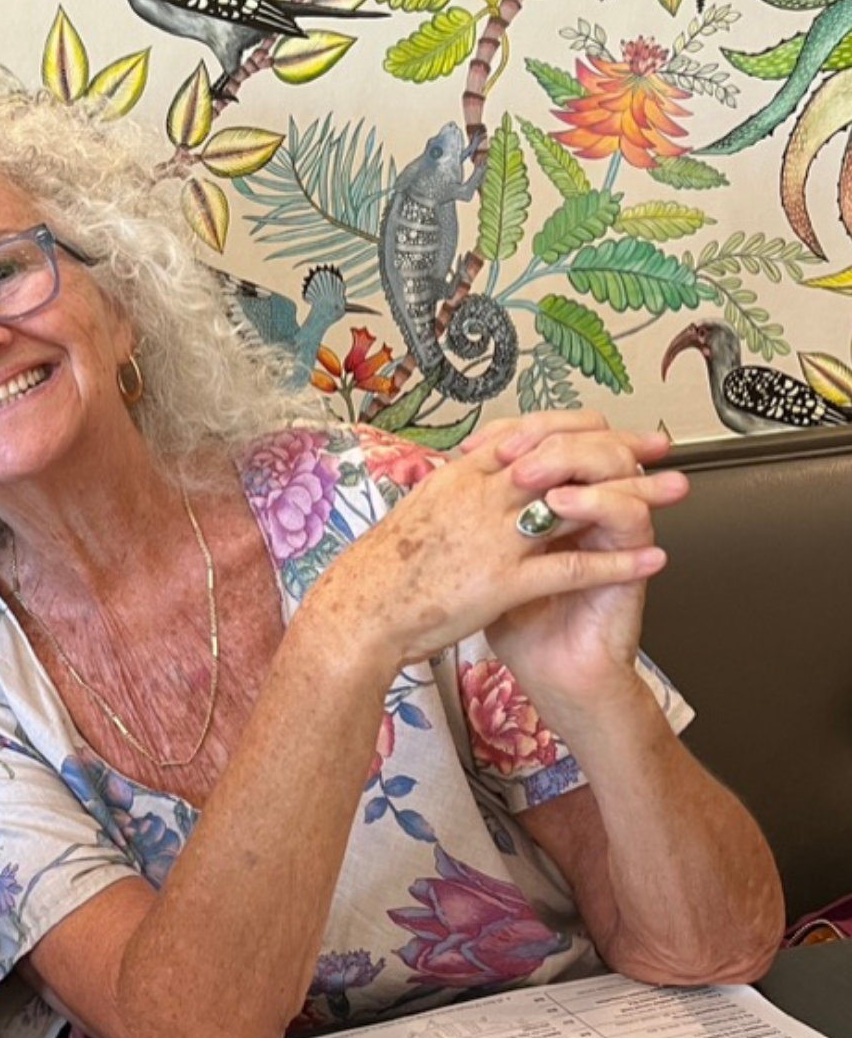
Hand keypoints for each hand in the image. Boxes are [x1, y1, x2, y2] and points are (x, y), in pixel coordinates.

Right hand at [303, 413, 671, 673]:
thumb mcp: (422, 510)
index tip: (616, 431)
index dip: (582, 428)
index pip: (533, 432)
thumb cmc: (386, 568)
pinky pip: (573, 566)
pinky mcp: (503, 581)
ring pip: (578, 503)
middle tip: (660, 450)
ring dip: (635, 496)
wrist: (363, 609)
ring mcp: (494, 536)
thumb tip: (477, 471)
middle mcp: (482, 495)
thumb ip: (458, 489)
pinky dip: (618, 561)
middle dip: (621, 450)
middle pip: (565, 456)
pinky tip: (650, 559)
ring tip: (674, 493)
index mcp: (463, 475)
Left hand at [484, 423, 687, 723]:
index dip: (515, 435)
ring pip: (613, 466)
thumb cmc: (521, 624)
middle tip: (510, 453)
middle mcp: (590, 509)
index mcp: (555, 504)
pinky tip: (566, 503)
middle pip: (585, 441)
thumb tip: (445, 489)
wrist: (557, 673)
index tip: (477, 445)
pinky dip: (599, 502)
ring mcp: (614, 531)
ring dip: (570, 462)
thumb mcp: (488, 569)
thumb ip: (480, 527)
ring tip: (532, 475)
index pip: (550, 442)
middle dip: (543, 439)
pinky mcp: (633, 560)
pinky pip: (628, 516)